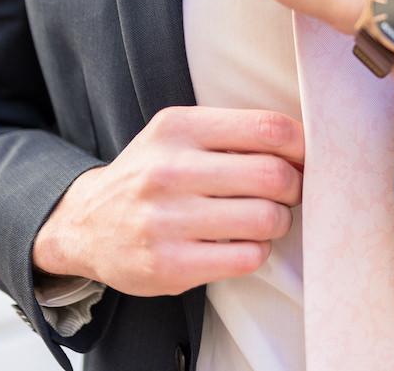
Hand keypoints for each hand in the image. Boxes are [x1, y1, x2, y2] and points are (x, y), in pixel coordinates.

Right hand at [32, 107, 304, 297]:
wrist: (85, 225)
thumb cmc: (154, 175)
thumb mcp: (182, 135)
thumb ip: (237, 133)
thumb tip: (308, 145)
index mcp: (179, 128)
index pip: (268, 129)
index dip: (303, 146)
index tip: (306, 158)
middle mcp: (168, 170)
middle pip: (274, 175)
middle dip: (295, 187)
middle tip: (287, 194)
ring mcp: (164, 220)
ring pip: (266, 218)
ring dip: (278, 222)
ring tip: (263, 220)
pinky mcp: (167, 264)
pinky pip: (247, 257)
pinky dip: (257, 252)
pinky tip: (239, 245)